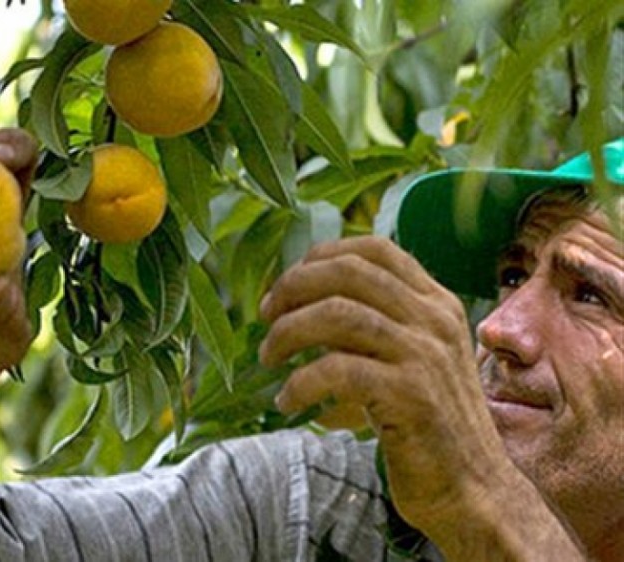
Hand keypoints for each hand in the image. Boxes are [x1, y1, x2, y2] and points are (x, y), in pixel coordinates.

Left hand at [259, 236, 512, 530]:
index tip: (287, 283)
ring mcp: (424, 354)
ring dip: (288, 332)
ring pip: (336, 314)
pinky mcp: (410, 394)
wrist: (474, 491)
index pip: (375, 250)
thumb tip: (307, 304)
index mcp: (436, 304)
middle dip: (294, 287)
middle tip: (266, 316)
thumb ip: (381, 326)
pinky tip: (288, 401)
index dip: (322, 256)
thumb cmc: (431, 427)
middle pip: (348, 273)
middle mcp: (433, 320)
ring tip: (269, 357)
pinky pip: (336, 369)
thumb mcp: (415, 361)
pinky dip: (300, 382)